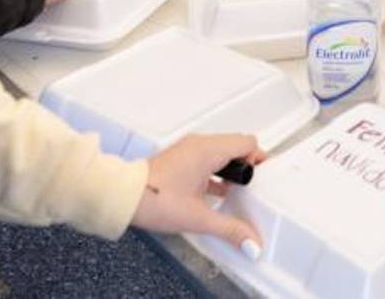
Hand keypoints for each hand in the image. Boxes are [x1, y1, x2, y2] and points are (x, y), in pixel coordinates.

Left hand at [133, 134, 266, 257]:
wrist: (122, 197)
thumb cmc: (154, 199)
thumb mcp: (198, 218)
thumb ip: (229, 229)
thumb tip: (251, 241)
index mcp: (209, 150)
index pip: (247, 143)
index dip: (258, 159)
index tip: (262, 178)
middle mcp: (200, 144)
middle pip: (236, 145)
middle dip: (246, 165)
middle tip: (249, 188)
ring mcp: (188, 148)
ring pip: (221, 151)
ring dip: (230, 168)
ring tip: (233, 192)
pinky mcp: (180, 156)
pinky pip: (207, 156)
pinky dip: (215, 170)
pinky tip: (214, 192)